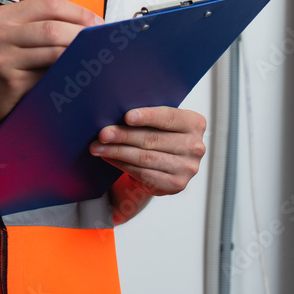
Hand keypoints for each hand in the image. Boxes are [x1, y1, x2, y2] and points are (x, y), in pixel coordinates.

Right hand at [0, 0, 102, 133]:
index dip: (78, 12)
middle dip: (83, 34)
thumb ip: (37, 30)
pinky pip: (47, 74)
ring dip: (79, 54)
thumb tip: (85, 28)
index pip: (49, 4)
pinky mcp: (9, 79)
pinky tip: (78, 76)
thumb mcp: (8, 39)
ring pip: (53, 49)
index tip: (98, 23)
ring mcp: (3, 56)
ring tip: (95, 59)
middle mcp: (0, 32)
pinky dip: (67, 73)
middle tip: (103, 44)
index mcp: (3, 16)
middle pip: (53, 26)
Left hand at [89, 106, 206, 196]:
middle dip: (124, 136)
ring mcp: (187, 167)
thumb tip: (116, 109)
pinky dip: (122, 165)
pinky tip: (109, 158)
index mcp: (194, 123)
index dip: (147, 116)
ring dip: (117, 152)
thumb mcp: (163, 120)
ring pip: (145, 158)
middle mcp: (195, 146)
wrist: (171, 161)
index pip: (168, 118)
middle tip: (103, 133)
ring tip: (99, 147)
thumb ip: (149, 115)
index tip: (127, 117)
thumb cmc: (163, 133)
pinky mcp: (176, 184)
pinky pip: (143, 173)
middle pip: (153, 139)